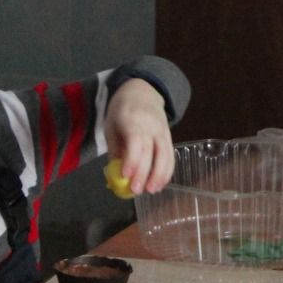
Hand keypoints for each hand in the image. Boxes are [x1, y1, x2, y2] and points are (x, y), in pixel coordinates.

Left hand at [105, 78, 174, 194]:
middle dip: (145, 173)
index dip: (132, 159)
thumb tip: (116, 177)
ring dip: (160, 175)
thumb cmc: (121, 111)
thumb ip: (115, 150)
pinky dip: (167, 171)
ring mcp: (163, 131)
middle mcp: (151, 125)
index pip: (136, 141)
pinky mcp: (169, 137)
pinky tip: (160, 184)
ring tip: (151, 190)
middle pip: (152, 151)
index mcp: (132, 120)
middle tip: (136, 191)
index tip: (125, 176)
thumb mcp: (111, 126)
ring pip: (166, 154)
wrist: (142, 91)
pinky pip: (171, 155)